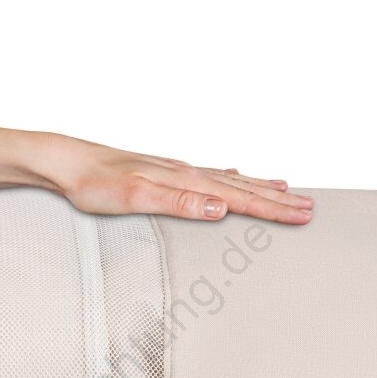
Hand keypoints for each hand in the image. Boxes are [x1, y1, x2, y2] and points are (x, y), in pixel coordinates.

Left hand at [35, 132, 314, 224]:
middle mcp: (187, 171)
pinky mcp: (165, 172)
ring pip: (230, 178)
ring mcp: (178, 170)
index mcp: (186, 179)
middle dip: (278, 199)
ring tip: (285, 188)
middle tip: (309, 207)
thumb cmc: (95, 183)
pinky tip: (231, 174)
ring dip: (259, 186)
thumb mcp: (137, 197)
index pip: (240, 197)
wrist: (67, 162)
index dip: (274, 209)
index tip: (304, 215)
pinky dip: (230, 177)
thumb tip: (221, 207)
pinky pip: (210, 175)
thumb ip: (181, 202)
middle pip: (243, 186)